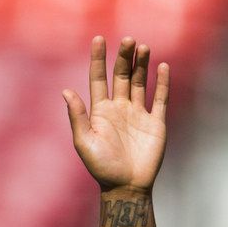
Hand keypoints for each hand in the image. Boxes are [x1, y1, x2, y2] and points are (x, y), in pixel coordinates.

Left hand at [64, 36, 168, 193]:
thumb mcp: (84, 142)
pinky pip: (160, 98)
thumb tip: (65, 91)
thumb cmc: (101, 167)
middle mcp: (118, 109)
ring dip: (141, 65)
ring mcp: (138, 114)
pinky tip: (162, 67)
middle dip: (124, 58)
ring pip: (140, 83)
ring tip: (143, 47)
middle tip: (128, 40)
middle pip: (121, 76)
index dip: (98, 60)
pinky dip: (162, 83)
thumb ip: (77, 116)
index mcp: (99, 112)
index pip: (98, 79)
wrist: (125, 186)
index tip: (98, 39)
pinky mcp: (156, 122)